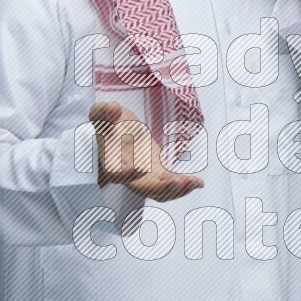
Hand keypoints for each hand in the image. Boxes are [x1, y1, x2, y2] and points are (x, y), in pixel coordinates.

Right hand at [89, 102, 203, 201]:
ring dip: (177, 190)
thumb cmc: (108, 123)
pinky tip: (199, 182)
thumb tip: (113, 108)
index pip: (116, 173)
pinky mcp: (159, 173)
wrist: (118, 131)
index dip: (125, 173)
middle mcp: (129, 174)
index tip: (137, 167)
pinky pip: (172, 183)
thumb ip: (103, 111)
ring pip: (160, 191)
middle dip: (159, 188)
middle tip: (175, 182)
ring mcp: (145, 176)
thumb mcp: (101, 113)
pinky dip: (185, 184)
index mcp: (112, 161)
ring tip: (193, 183)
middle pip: (142, 188)